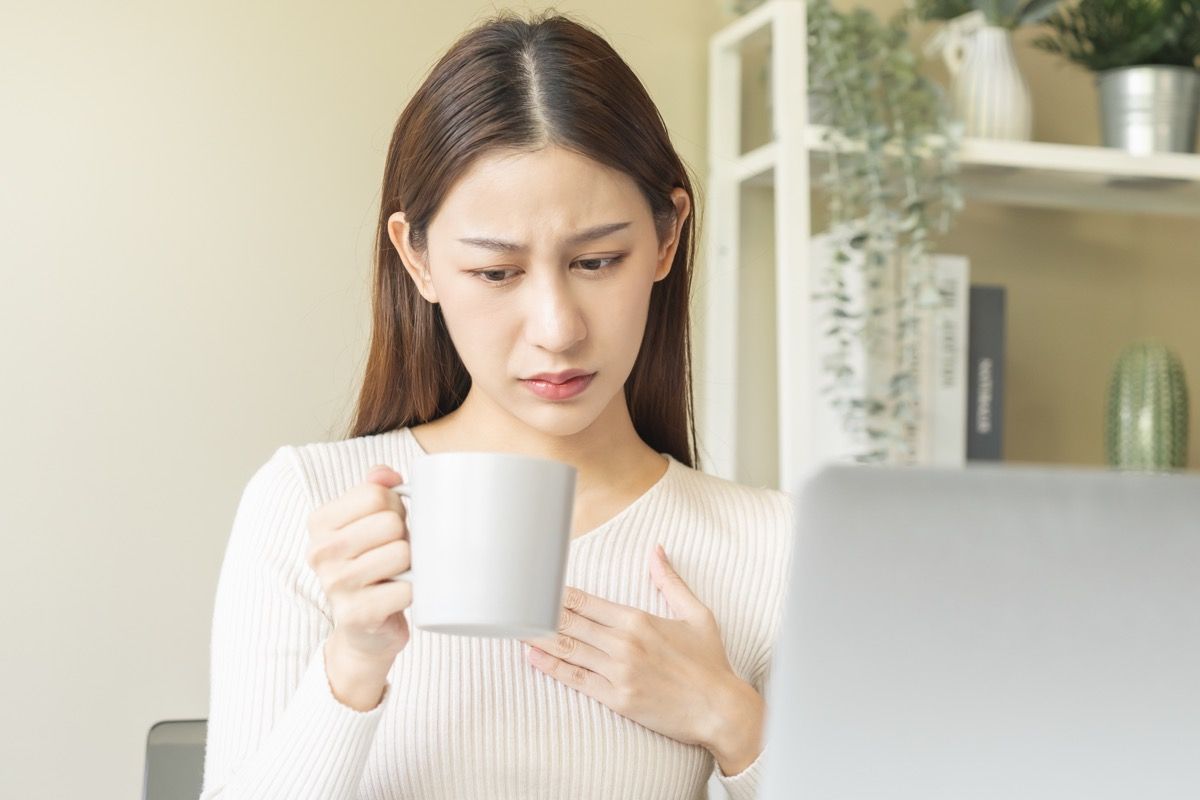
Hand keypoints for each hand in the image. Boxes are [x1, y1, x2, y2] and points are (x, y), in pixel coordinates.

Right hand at [306, 464, 413, 666]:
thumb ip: (375, 489)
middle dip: (404, 536)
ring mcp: (335, 585)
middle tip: (395, 553)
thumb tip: (387, 474)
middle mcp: (320, 552)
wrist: (365, 629)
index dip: (396, 507)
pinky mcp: (356, 614)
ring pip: (402, 553)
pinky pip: (407, 589)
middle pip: (391, 523)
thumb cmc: (371, 565)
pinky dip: (413, 591)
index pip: (376, 494)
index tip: (388, 526)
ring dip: (411, 564)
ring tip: (396, 573)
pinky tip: (397, 596)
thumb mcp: (367, 522)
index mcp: (320, 522)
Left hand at [520, 544, 764, 774]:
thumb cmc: (709, 662)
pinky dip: (551, 667)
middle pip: (571, 623)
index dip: (558, 593)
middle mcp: (624, 643)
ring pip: (569, 649)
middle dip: (540, 612)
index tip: (538, 585)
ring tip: (515, 626)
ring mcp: (618, 672)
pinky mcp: (617, 699)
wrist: (721, 709)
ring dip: (538, 637)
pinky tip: (533, 657)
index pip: (587, 602)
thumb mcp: (696, 614)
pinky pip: (576, 680)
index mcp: (639, 619)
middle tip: (515, 602)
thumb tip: (656, 550)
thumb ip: (670, 581)